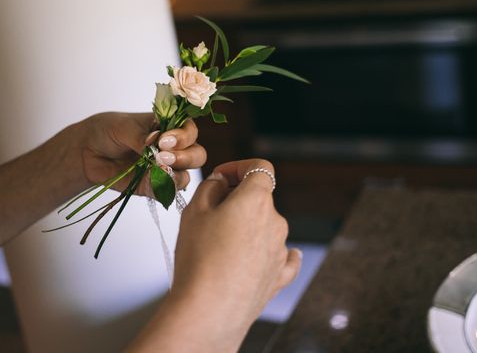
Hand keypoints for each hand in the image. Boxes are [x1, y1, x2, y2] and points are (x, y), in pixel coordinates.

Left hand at [77, 112, 205, 192]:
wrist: (87, 151)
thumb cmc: (108, 130)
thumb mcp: (123, 127)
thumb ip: (141, 137)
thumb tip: (155, 143)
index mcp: (169, 127)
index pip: (190, 131)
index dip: (183, 136)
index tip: (164, 140)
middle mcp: (173, 149)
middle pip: (197, 154)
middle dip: (185, 157)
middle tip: (163, 157)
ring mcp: (165, 169)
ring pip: (186, 175)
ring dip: (177, 174)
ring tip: (158, 169)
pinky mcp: (154, 186)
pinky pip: (168, 192)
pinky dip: (164, 189)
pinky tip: (152, 182)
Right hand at [169, 159, 301, 350]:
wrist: (209, 309)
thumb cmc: (200, 259)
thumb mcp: (194, 211)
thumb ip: (210, 186)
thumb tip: (221, 182)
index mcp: (257, 200)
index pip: (260, 167)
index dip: (239, 167)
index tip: (221, 177)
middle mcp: (276, 222)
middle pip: (260, 199)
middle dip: (237, 200)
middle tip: (210, 212)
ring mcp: (280, 250)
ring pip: (266, 227)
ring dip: (247, 227)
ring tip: (218, 243)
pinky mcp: (279, 275)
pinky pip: (282, 257)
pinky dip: (271, 252)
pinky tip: (268, 255)